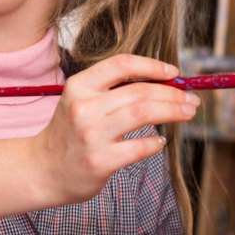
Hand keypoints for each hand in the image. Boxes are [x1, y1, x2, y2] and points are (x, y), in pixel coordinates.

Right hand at [32, 53, 199, 204]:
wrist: (42, 169)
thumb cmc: (68, 134)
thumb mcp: (78, 102)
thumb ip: (111, 91)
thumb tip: (161, 83)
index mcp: (78, 86)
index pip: (121, 65)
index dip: (152, 66)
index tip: (174, 73)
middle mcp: (83, 107)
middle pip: (139, 91)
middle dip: (173, 94)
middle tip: (191, 99)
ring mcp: (90, 135)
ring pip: (143, 113)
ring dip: (173, 112)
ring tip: (187, 113)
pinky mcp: (100, 161)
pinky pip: (140, 147)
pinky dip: (156, 142)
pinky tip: (160, 141)